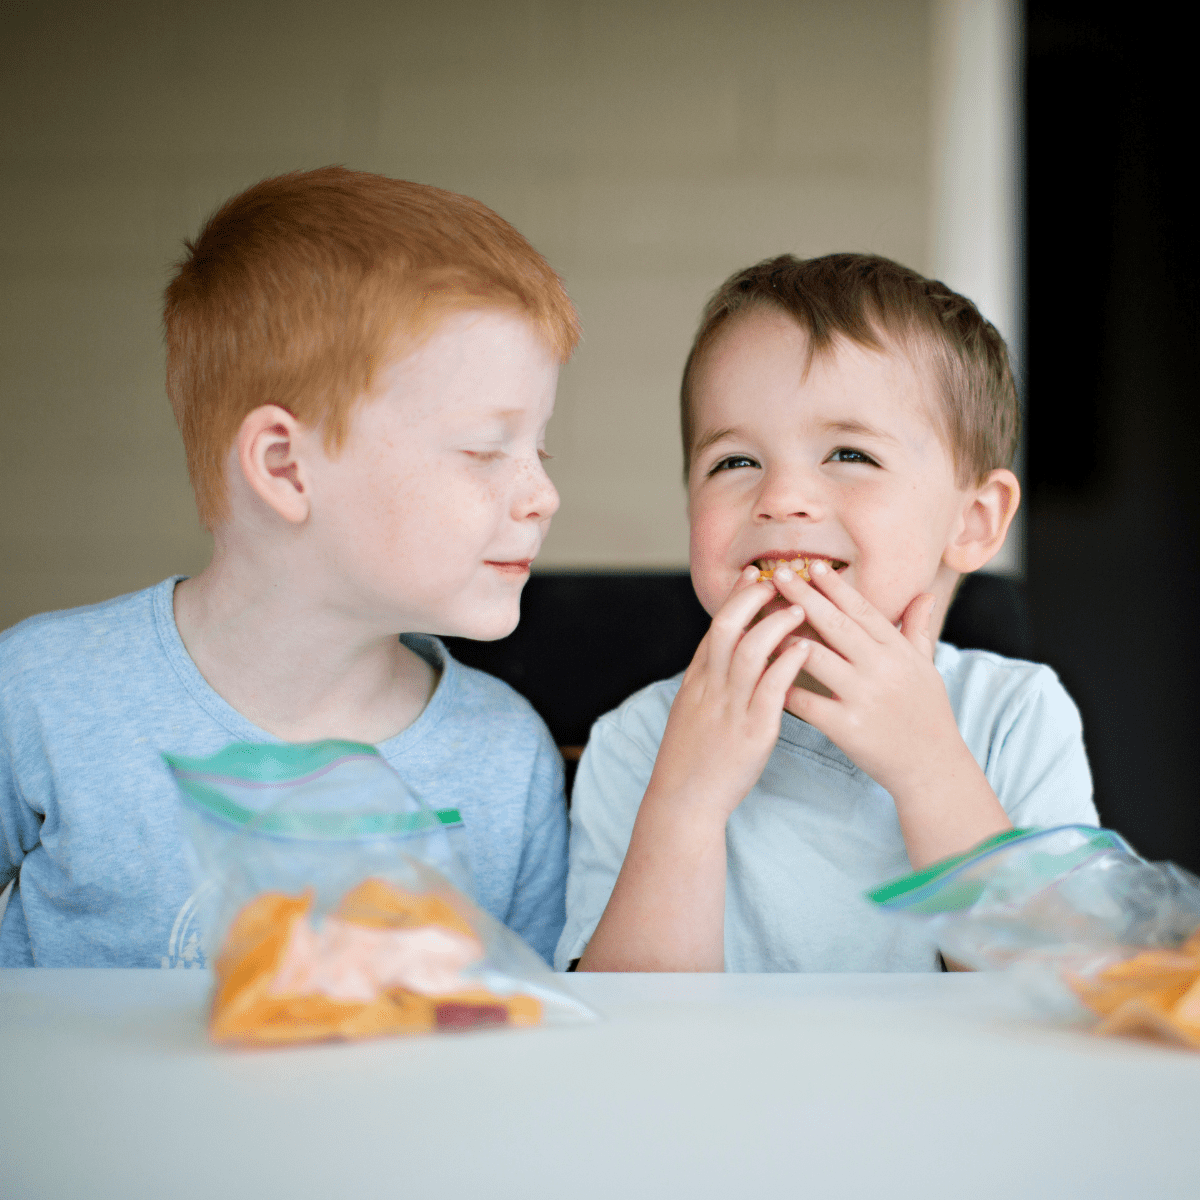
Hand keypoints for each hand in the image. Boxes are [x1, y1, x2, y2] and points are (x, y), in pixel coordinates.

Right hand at [647, 565, 812, 822]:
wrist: (685, 800)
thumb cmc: (693, 758)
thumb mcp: (691, 711)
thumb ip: (708, 680)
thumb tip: (723, 652)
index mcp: (697, 681)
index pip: (716, 627)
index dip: (735, 597)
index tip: (753, 574)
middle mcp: (711, 689)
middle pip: (728, 628)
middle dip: (752, 599)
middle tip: (778, 579)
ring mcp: (730, 709)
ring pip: (750, 653)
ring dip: (775, 625)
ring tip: (799, 608)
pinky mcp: (751, 732)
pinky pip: (770, 690)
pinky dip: (787, 665)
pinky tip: (804, 649)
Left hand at [771, 561, 973, 801]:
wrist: (932, 767)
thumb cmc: (926, 713)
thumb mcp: (927, 667)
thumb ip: (918, 629)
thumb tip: (926, 594)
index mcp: (898, 651)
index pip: (862, 610)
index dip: (836, 586)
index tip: (812, 565)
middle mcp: (882, 668)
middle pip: (835, 624)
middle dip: (803, 597)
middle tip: (777, 574)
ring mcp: (864, 697)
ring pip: (815, 658)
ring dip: (786, 637)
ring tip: (760, 621)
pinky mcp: (848, 727)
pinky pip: (807, 701)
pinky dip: (784, 686)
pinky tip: (762, 674)